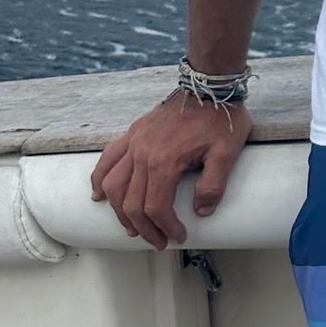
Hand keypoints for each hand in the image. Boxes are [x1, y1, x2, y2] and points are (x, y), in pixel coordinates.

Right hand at [89, 93, 252, 249]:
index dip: (165, 227)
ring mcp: (135, 142)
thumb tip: (201, 211)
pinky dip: (99, 178)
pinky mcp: (133, 133)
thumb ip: (214, 185)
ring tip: (131, 227)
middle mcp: (142, 153)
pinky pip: (108, 158)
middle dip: (144, 227)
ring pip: (113, 184)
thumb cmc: (220, 118)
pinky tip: (98, 194)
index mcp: (164, 161)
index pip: (155, 207)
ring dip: (119, 210)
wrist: (209, 86)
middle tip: (158, 241)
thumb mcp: (227, 152)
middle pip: (131, 202)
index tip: (178, 236)